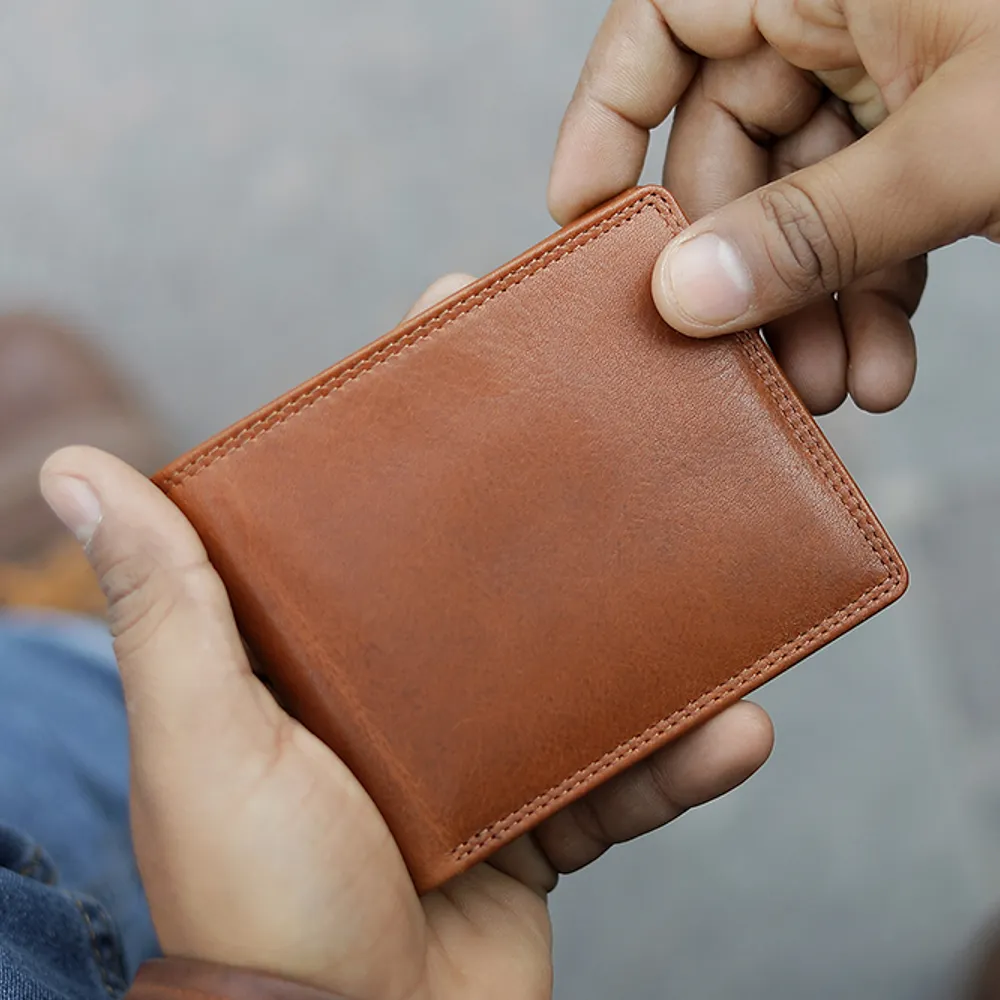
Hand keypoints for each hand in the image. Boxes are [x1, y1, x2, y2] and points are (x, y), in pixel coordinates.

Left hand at [39, 274, 771, 999]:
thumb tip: (74, 469)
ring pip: (578, 662)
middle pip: (487, 565)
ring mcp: (479, 753)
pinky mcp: (542, 821)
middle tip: (615, 403)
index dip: (411, 413)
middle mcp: (402, 688)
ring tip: (718, 569)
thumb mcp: (204, 743)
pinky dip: (678, 761)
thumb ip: (169, 610)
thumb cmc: (262, 905)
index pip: (368, 505)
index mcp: (321, 650)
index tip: (462, 320)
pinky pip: (625, 775)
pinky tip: (736, 730)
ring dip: (650, 628)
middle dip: (546, 490)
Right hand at [550, 0, 999, 413]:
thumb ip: (818, 225)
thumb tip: (684, 297)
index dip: (606, 115)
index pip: (665, 19)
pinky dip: (868, 297)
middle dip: (739, 270)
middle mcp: (843, 13)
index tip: (585, 219)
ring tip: (826, 388)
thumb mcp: (961, 146)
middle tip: (741, 361)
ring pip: (795, 201)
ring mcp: (892, 73)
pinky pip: (865, 219)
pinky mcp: (932, 133)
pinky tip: (880, 366)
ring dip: (805, 307)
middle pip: (723, 144)